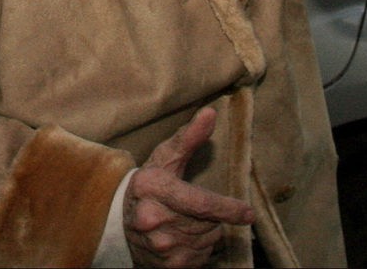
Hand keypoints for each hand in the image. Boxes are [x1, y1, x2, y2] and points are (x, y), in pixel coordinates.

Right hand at [124, 106, 255, 266]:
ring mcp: (159, 246)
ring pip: (206, 240)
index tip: (248, 213)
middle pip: (207, 223)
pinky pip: (200, 257)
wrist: (118, 223)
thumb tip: (211, 113)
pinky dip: (199, 248)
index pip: (200, 203)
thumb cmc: (150, 184)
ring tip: (187, 220)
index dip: (228, 209)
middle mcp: (152, 219)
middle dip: (212, 216)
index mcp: (152, 187)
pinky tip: (184, 237)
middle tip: (198, 207)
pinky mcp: (165, 266)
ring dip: (206, 231)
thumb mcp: (166, 157)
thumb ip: (190, 136)